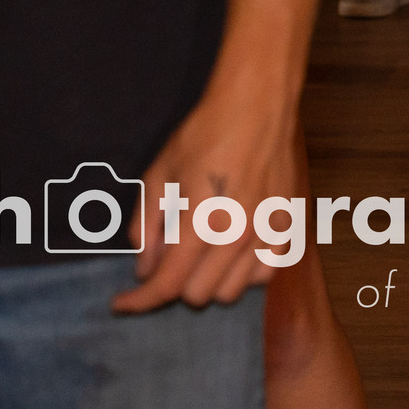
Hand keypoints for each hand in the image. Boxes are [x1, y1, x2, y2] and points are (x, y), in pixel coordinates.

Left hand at [116, 81, 298, 313]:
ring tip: (200, 255)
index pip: (166, 285)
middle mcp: (237, 235)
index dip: (139, 301)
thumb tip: (145, 267)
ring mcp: (266, 233)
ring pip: (231, 293)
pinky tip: (231, 253)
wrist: (257, 106)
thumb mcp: (158, 175)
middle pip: (197, 295)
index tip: (121, 303)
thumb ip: (147, 226)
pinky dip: (242, 274)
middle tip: (166, 259)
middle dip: (173, 283)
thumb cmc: (205, 134)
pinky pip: (263, 275)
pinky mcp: (287, 227)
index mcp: (201, 222)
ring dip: (208, 281)